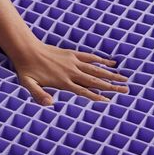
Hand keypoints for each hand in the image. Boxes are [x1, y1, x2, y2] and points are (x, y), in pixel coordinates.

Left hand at [13, 41, 128, 105]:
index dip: (97, 97)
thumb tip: (50, 105)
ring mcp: (74, 62)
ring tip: (124, 78)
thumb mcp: (28, 84)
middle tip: (126, 90)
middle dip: (111, 86)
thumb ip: (39, 95)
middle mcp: (72, 72)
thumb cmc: (27, 69)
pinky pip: (90, 57)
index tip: (110, 101)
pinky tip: (111, 62)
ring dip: (111, 74)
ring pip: (96, 69)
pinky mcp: (73, 54)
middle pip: (95, 81)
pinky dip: (101, 60)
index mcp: (63, 82)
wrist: (27, 49)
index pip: (84, 91)